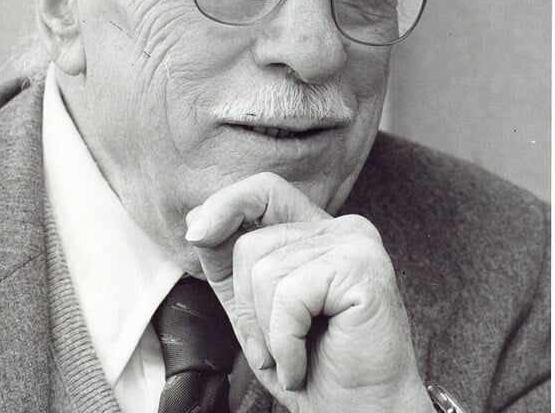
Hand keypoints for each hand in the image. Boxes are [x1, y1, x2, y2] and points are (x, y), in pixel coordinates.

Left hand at [185, 172, 432, 412]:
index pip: (265, 190)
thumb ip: (227, 262)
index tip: (195, 235)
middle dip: (247, 306)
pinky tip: (304, 365)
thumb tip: (197, 222)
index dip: (227, 204)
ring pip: (266, 271)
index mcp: (317, 231)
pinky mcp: (362, 267)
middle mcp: (341, 228)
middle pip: (253, 242)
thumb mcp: (253, 309)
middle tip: (275, 347)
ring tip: (293, 357)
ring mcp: (356, 243)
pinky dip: (285, 342)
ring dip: (267, 332)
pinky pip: (289, 295)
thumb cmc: (312, 368)